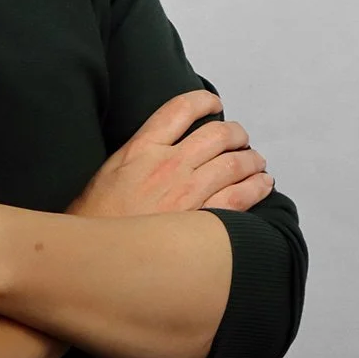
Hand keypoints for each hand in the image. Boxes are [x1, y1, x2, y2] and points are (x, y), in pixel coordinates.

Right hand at [64, 89, 273, 217]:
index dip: (203, 100)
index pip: (180, 109)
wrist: (95, 257)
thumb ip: (137, 154)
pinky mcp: (202, 221)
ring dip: (251, 158)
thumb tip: (161, 146)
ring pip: (234, 162)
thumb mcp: (108, 171)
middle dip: (235, 132)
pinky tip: (262, 185)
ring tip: (255, 161)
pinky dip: (257, 187)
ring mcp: (186, 193)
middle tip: (240, 136)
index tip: (213, 103)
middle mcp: (167, 165)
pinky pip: (241, 197)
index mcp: (140, 148)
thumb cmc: (96, 217)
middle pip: (216, 134)